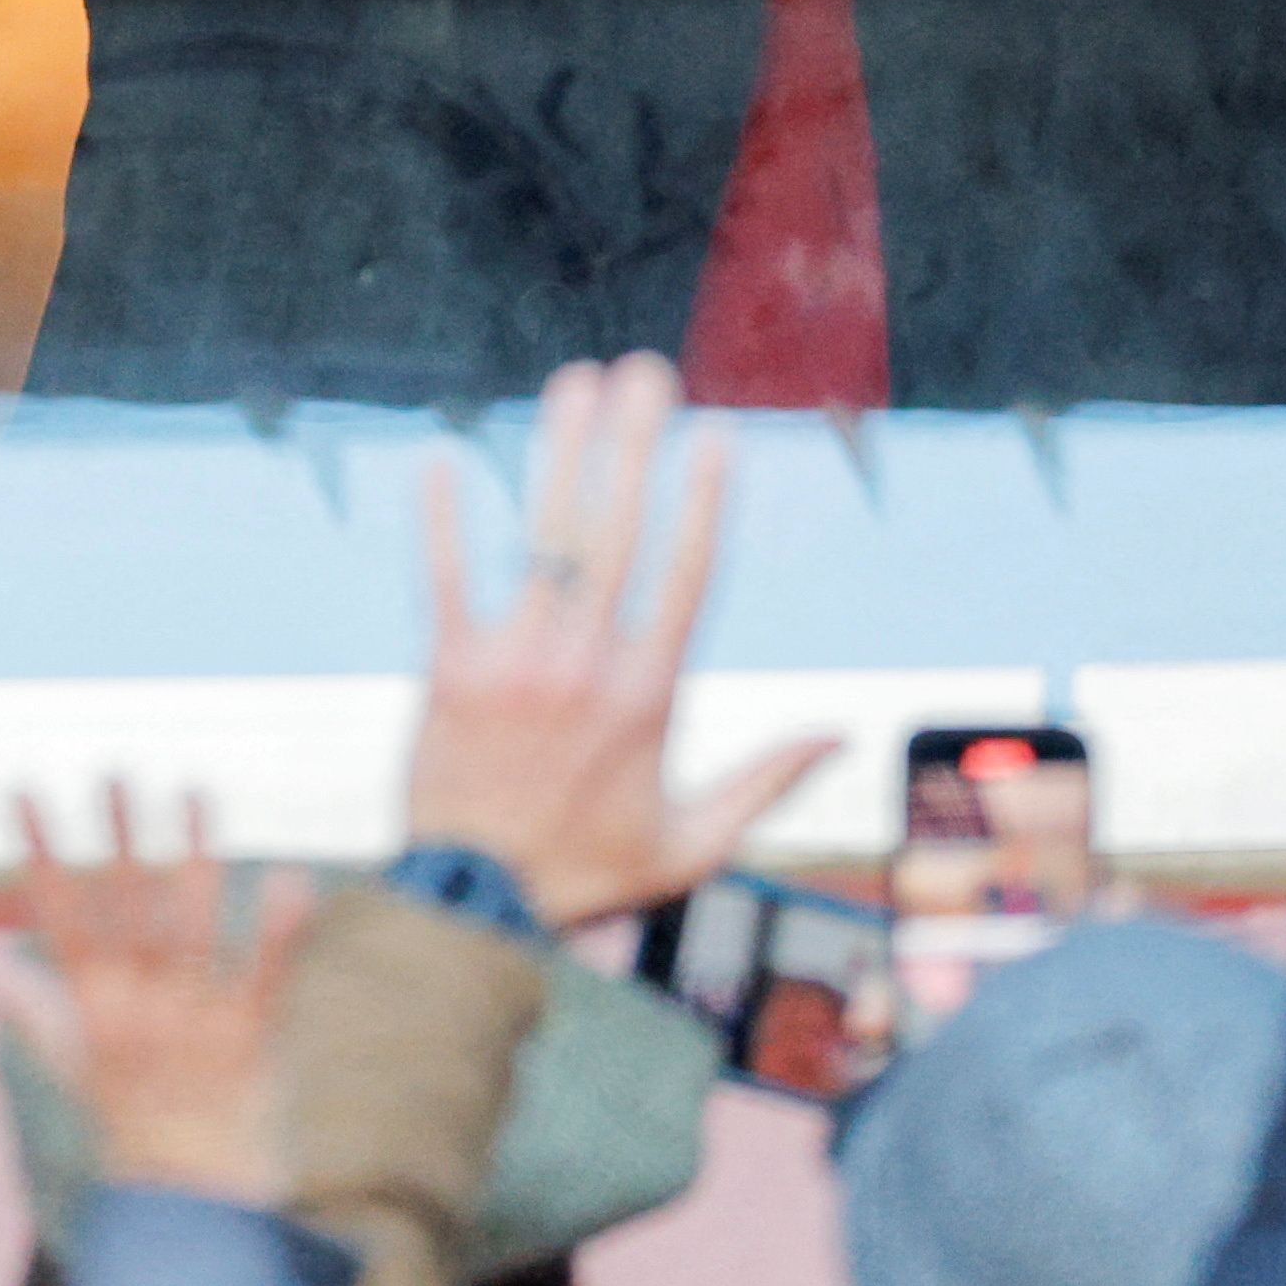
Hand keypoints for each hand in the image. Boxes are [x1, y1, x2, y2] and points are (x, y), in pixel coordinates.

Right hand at [0, 781, 305, 1204]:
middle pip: (129, 909)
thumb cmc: (123, 1116)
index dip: (40, 851)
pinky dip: (278, 929)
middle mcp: (139, 1007)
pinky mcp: (250, 1038)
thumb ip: (22, 1005)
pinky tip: (286, 876)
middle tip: (115, 770)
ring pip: (192, 928)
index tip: (22, 794)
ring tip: (195, 790)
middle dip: (122, 838)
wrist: (186, 1195)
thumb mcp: (63, 1061)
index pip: (58, 915)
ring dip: (195, 856)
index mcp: (92, 1006)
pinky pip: (264, 975)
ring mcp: (195, 1020)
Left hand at [403, 355, 834, 929]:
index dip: (703, 501)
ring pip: (544, 539)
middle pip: (617, 532)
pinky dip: (444, 519)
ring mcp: (513, 665)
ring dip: (561, 453)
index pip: (686, 576)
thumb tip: (841, 736)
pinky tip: (444, 458)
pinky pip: (445, 579)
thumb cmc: (588, 876)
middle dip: (634, 443)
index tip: (716, 436)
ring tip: (576, 383)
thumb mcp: (693, 845)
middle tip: (646, 372)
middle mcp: (585, 668)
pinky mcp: (448, 672)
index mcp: (648, 698)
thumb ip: (765, 782)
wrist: (473, 913)